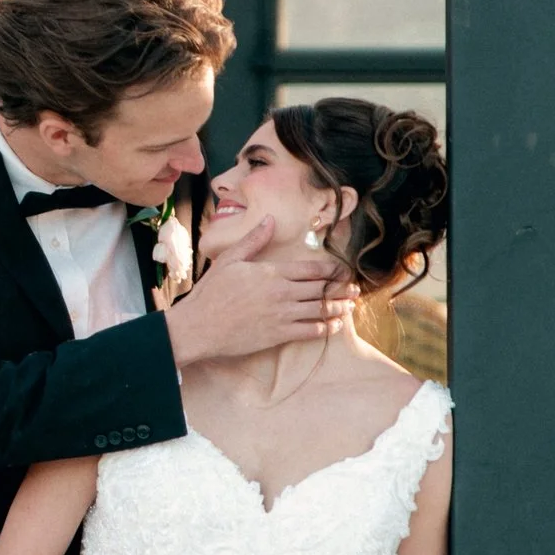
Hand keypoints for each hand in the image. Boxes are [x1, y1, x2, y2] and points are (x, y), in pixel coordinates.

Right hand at [167, 248, 356, 368]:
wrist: (199, 326)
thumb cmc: (211, 292)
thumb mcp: (229, 259)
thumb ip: (254, 240)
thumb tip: (270, 219)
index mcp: (272, 272)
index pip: (312, 269)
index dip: (332, 270)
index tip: (344, 270)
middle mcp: (282, 293)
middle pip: (321, 289)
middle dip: (341, 288)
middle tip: (355, 289)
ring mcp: (282, 315)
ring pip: (320, 310)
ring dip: (339, 307)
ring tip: (350, 306)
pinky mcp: (278, 335)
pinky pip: (310, 331)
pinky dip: (326, 328)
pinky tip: (335, 325)